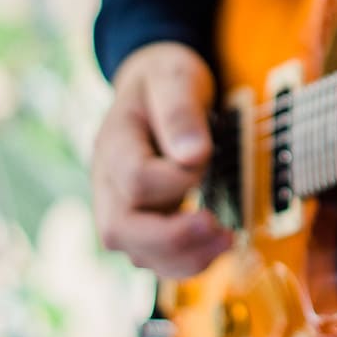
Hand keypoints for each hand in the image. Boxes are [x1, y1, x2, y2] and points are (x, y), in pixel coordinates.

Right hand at [91, 41, 231, 277]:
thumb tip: (192, 155)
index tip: (204, 156)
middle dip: (173, 239)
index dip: (176, 178)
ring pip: (136, 253)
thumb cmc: (165, 78)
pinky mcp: (142, 219)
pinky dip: (185, 260)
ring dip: (183, 258)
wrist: (154, 84)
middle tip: (220, 229)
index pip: (135, 179)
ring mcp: (122, 204)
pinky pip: (154, 256)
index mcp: (114, 143)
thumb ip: (180, 111)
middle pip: (120, 230)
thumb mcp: (174, 76)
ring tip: (227, 241)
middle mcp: (109, 181)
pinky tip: (216, 246)